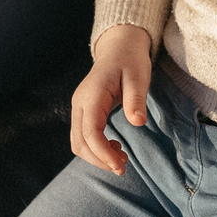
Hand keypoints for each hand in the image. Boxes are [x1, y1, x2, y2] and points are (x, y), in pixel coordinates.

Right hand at [70, 25, 153, 173]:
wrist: (119, 48)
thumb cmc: (130, 61)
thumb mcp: (138, 77)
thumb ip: (136, 100)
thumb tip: (138, 122)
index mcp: (92, 95)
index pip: (90, 133)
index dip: (103, 153)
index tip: (121, 166)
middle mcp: (80, 103)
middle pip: (80, 143)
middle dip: (99, 160)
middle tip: (123, 167)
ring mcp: (79, 108)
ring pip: (78, 143)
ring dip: (96, 156)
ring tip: (121, 158)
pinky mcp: (83, 112)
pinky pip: (83, 137)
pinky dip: (96, 148)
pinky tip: (115, 147)